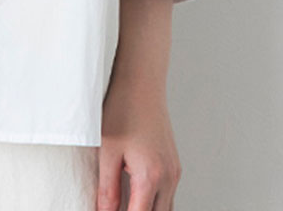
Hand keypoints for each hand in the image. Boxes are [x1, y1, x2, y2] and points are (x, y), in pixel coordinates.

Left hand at [97, 74, 181, 210]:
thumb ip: (107, 188)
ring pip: (165, 209)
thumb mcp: (107, 150)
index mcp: (150, 177)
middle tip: (114, 208)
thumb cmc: (123, 109)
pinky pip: (168, 195)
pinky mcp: (174, 164)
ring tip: (125, 204)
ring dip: (147, 210)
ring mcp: (174, 172)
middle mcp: (168, 178)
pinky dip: (154, 202)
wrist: (142, 83)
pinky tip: (137, 196)